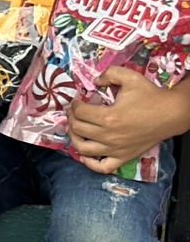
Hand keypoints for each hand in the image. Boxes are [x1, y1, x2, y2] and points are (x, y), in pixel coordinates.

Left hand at [68, 66, 186, 174]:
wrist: (171, 114)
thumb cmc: (151, 96)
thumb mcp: (130, 77)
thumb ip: (109, 74)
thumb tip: (94, 80)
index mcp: (109, 117)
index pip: (79, 113)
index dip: (74, 105)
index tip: (76, 101)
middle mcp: (109, 136)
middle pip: (77, 129)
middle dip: (71, 118)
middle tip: (73, 112)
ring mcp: (116, 149)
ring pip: (83, 149)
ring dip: (74, 138)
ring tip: (75, 129)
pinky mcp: (124, 157)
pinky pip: (102, 167)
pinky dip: (90, 163)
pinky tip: (85, 155)